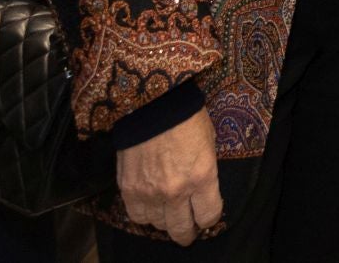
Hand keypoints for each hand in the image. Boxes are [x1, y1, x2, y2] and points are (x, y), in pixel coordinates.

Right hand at [116, 108, 221, 245]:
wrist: (152, 104)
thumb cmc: (186, 118)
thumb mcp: (209, 144)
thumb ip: (206, 172)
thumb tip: (203, 191)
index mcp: (202, 177)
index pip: (208, 216)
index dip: (209, 219)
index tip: (207, 217)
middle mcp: (177, 190)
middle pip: (181, 229)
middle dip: (187, 234)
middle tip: (188, 233)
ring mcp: (150, 192)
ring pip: (158, 225)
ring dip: (165, 222)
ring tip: (168, 215)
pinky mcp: (129, 189)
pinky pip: (136, 216)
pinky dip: (144, 215)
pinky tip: (150, 208)